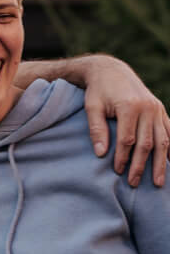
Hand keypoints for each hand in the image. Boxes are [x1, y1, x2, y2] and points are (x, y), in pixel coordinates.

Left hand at [83, 55, 169, 186]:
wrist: (112, 71)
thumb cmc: (98, 91)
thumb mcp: (92, 107)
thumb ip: (96, 130)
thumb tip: (101, 154)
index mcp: (130, 107)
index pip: (128, 140)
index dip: (124, 157)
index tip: (118, 172)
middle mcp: (148, 108)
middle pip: (148, 143)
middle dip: (141, 165)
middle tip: (134, 183)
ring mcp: (157, 109)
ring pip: (163, 140)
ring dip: (161, 162)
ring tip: (158, 182)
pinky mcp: (161, 110)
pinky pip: (169, 131)